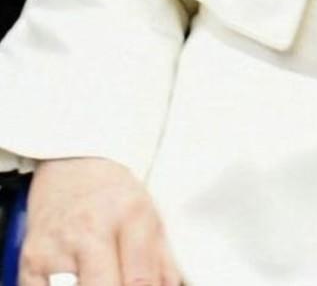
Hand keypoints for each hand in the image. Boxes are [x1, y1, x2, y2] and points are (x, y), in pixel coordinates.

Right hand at [20, 157, 180, 285]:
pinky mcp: (29, 262)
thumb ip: (162, 261)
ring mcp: (55, 248)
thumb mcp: (151, 217)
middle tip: (121, 283)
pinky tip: (78, 279)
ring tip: (100, 276)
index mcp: (130, 215)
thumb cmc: (114, 194)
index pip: (139, 279)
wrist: (72, 167)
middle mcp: (90, 231)